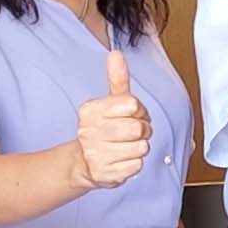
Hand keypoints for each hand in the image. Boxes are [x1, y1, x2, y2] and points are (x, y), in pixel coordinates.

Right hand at [67, 50, 151, 190]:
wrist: (84, 162)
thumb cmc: (104, 128)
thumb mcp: (111, 102)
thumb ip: (117, 79)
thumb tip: (116, 54)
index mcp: (91, 110)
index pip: (133, 104)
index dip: (140, 111)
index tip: (132, 115)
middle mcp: (88, 131)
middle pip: (139, 128)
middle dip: (143, 130)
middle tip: (131, 133)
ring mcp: (95, 153)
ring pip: (141, 147)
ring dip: (139, 148)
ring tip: (125, 147)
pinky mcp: (103, 174)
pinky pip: (137, 166)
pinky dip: (134, 164)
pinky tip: (121, 161)